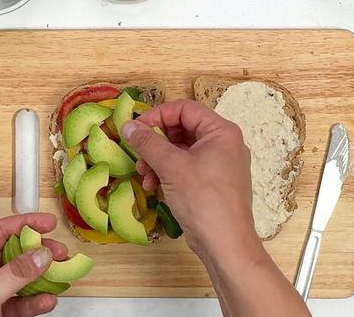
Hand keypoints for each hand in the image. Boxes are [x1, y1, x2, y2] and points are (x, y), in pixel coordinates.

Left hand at [0, 213, 68, 316]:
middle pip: (14, 253)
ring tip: (59, 275)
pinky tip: (47, 300)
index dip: (25, 225)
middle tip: (59, 252)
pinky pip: (21, 301)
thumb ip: (13, 274)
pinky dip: (36, 301)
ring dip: (41, 277)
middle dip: (38, 252)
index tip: (48, 223)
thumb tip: (40, 255)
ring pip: (21, 278)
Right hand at [122, 100, 311, 316]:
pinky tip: (154, 187)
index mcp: (221, 131)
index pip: (184, 109)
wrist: (225, 243)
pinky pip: (186, 168)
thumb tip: (128, 126)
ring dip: (158, 160)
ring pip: (181, 150)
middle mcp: (224, 144)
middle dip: (156, 142)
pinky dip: (168, 174)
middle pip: (182, 129)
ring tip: (144, 175)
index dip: (157, 116)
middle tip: (138, 155)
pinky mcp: (213, 183)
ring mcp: (220, 165)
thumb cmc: (203, 199)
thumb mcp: (171, 166)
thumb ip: (148, 142)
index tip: (135, 130)